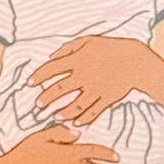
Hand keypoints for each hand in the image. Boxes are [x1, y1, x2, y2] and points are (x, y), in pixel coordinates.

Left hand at [27, 36, 163, 124]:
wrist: (134, 59)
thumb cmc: (109, 47)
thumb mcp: (87, 40)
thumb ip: (67, 47)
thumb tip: (51, 56)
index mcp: (78, 59)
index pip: (51, 69)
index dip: (37, 76)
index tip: (29, 83)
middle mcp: (84, 75)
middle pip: (59, 90)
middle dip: (45, 98)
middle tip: (38, 104)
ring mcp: (95, 89)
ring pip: (74, 105)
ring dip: (63, 113)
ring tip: (56, 116)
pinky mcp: (106, 98)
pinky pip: (93, 112)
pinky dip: (83, 119)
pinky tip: (76, 122)